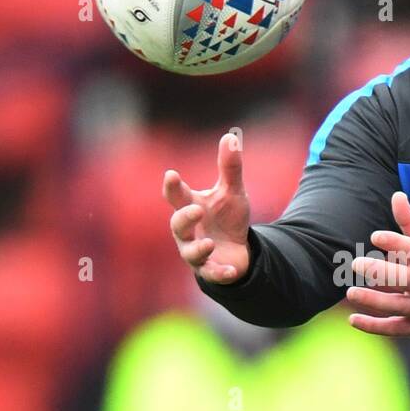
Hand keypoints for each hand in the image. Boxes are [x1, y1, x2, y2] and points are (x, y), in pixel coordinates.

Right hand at [163, 132, 250, 283]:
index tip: (171, 175)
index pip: (176, 196)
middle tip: (196, 211)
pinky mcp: (210, 270)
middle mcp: (188, 231)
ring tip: (209, 243)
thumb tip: (232, 136)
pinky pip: (211, 274)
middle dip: (184, 218)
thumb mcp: (232, 192)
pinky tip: (231, 271)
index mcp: (190, 207)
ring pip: (189, 253)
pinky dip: (219, 273)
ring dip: (198, 249)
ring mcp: (197, 252)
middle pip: (177, 225)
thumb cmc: (227, 218)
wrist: (238, 249)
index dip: (172, 187)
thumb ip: (230, 168)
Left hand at [344, 191, 409, 342]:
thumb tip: (396, 195)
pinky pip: (393, 328)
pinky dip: (373, 326)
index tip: (375, 237)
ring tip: (351, 293)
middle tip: (356, 264)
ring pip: (397, 305)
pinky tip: (353, 320)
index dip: (395, 243)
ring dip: (374, 300)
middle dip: (381, 272)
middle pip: (405, 278)